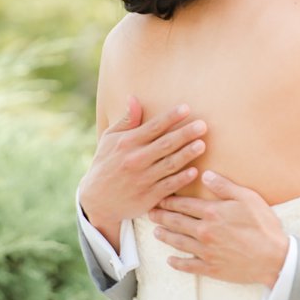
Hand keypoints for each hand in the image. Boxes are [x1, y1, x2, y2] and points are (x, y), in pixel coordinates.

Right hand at [79, 97, 206, 240]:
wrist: (97, 200)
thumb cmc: (106, 164)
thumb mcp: (110, 140)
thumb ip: (126, 121)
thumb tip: (134, 98)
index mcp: (127, 143)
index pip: (153, 127)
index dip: (170, 117)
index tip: (186, 108)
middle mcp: (135, 159)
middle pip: (165, 144)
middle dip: (185, 134)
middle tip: (202, 125)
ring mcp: (143, 179)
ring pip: (169, 164)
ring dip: (187, 154)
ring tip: (202, 145)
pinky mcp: (148, 196)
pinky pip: (168, 186)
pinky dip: (182, 179)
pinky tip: (195, 171)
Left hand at [147, 171, 288, 287]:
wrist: (274, 258)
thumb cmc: (264, 225)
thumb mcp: (248, 198)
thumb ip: (224, 186)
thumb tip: (205, 175)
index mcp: (212, 213)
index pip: (184, 204)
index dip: (170, 200)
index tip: (159, 198)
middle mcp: (204, 232)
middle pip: (176, 222)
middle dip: (162, 216)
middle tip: (150, 213)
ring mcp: (206, 252)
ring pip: (178, 243)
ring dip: (165, 236)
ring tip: (156, 232)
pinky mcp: (211, 268)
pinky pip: (188, 266)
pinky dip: (177, 263)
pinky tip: (170, 260)